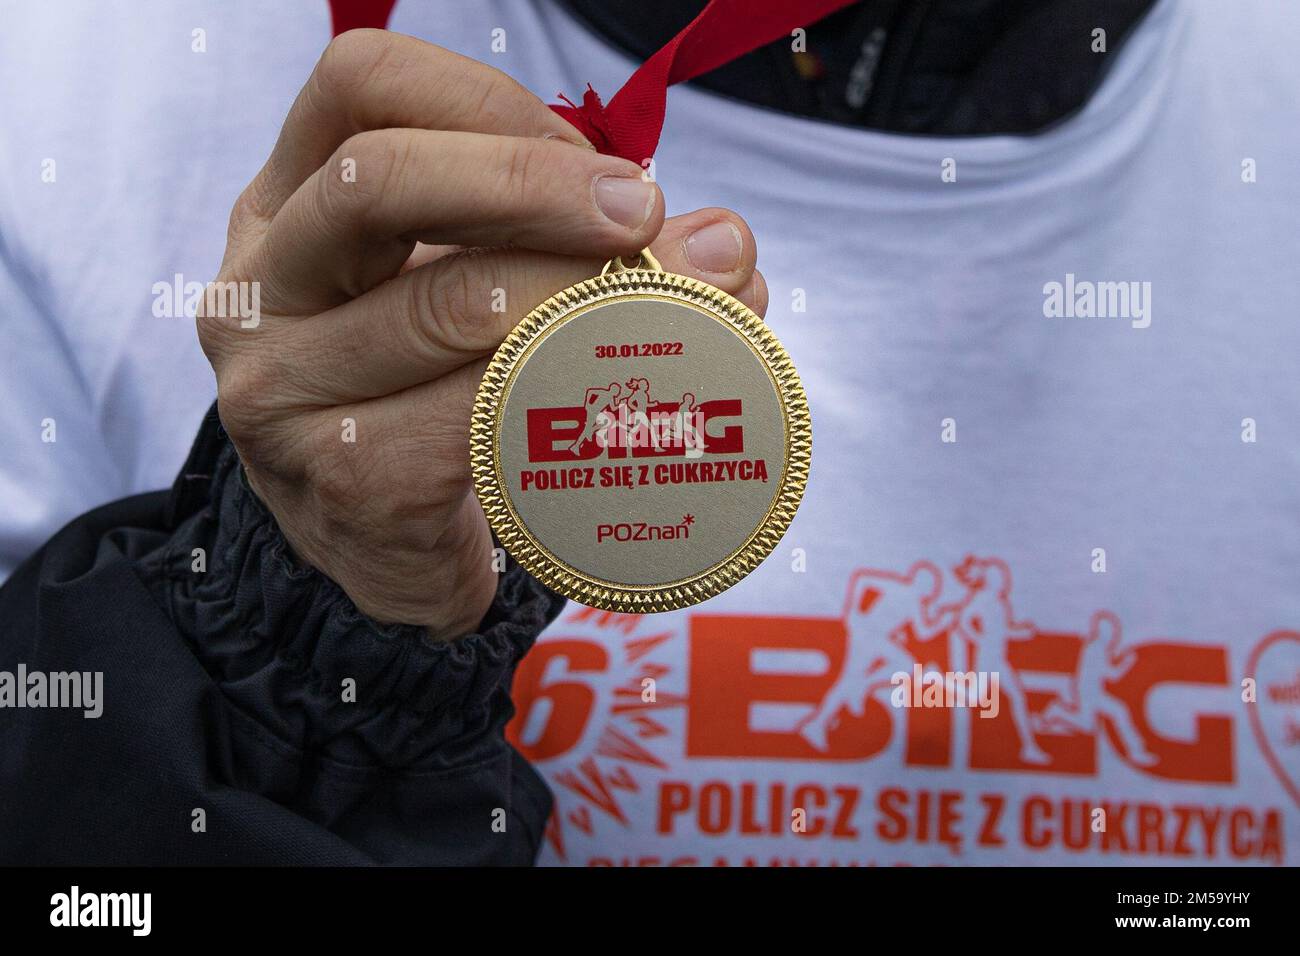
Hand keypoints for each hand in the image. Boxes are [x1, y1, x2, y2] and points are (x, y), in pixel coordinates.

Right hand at [197, 30, 766, 639]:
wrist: (382, 549)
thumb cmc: (432, 394)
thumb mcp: (466, 290)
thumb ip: (569, 243)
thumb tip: (725, 243)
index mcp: (285, 208)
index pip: (360, 86)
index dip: (489, 103)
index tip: (594, 163)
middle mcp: (259, 288)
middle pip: (376, 177)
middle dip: (530, 183)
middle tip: (642, 214)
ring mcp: (282, 391)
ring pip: (444, 307)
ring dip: (582, 296)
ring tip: (678, 309)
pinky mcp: (343, 485)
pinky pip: (478, 422)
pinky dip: (572, 399)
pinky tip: (627, 407)